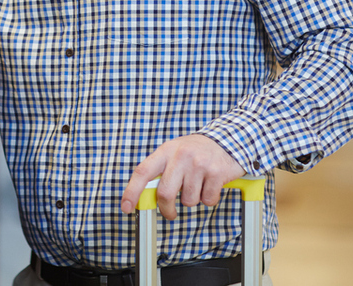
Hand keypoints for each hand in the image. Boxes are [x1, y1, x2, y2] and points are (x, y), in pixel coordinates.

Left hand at [120, 135, 244, 219]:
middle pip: (165, 193)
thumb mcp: (174, 152)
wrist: (227, 140)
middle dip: (166, 209)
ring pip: (188, 200)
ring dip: (192, 199)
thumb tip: (145, 195)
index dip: (132, 191)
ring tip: (198, 185)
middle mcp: (180, 156)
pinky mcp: (216, 173)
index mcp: (165, 151)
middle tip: (169, 213)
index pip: (142, 171)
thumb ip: (161, 170)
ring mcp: (198, 164)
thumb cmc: (195, 150)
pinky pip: (208, 200)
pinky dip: (209, 199)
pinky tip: (210, 185)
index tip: (126, 207)